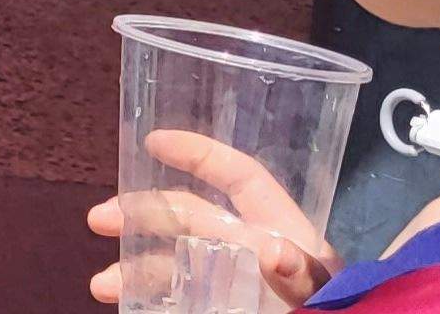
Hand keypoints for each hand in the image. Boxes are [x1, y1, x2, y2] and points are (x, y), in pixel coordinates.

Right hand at [83, 130, 335, 306]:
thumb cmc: (341, 312)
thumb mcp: (326, 296)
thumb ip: (303, 278)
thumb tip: (272, 250)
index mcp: (283, 231)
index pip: (241, 178)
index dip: (201, 154)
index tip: (152, 142)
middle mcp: (253, 250)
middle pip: (191, 216)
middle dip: (142, 212)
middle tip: (99, 220)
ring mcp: (237, 282)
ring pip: (176, 262)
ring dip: (133, 267)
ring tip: (103, 286)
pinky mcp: (222, 305)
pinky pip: (179, 296)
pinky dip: (146, 297)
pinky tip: (124, 303)